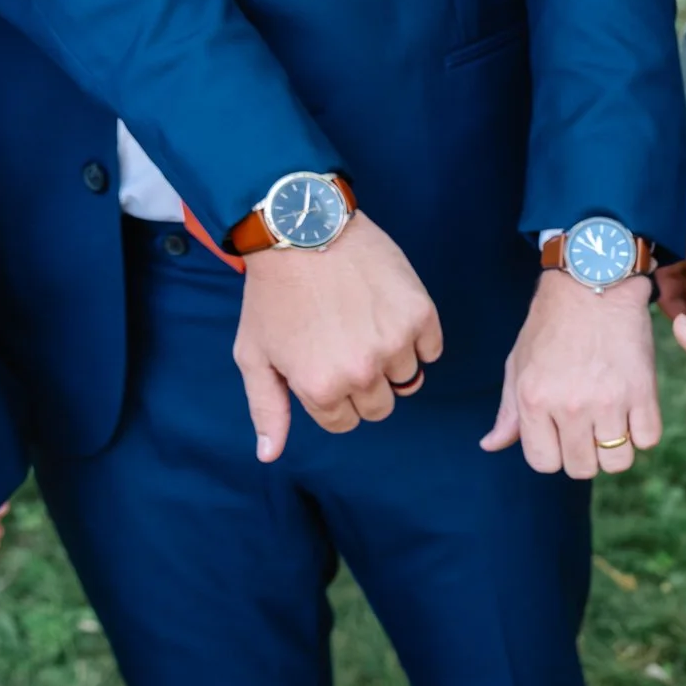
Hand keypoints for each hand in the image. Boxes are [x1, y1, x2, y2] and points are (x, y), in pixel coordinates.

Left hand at [233, 212, 442, 461]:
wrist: (303, 230)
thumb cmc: (273, 293)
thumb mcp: (254, 354)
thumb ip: (267, 409)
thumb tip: (269, 455)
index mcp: (321, 388)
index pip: (345, 421)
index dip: (333, 395)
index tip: (324, 364)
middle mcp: (361, 372)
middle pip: (380, 406)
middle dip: (363, 383)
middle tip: (344, 344)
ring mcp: (395, 344)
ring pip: (407, 379)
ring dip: (390, 359)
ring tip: (364, 323)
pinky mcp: (420, 315)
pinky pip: (430, 350)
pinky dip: (415, 338)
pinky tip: (387, 312)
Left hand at [482, 271, 660, 477]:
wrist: (594, 284)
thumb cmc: (551, 325)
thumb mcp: (518, 364)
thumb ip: (508, 411)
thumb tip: (491, 446)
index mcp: (534, 399)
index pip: (544, 463)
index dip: (554, 453)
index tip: (561, 434)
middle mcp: (570, 405)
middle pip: (581, 468)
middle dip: (585, 455)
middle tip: (588, 428)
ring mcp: (609, 400)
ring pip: (617, 462)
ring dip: (616, 448)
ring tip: (612, 422)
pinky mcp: (643, 390)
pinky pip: (648, 439)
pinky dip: (642, 432)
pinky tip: (633, 411)